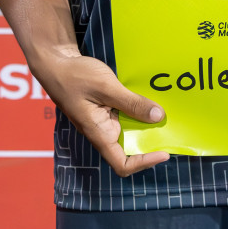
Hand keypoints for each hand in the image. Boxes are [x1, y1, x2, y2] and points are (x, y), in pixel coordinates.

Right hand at [33, 45, 168, 175]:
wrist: (56, 64)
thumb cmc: (75, 77)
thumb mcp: (107, 87)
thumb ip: (132, 103)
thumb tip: (158, 117)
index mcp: (99, 134)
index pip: (123, 164)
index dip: (145, 162)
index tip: (164, 152)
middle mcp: (103, 132)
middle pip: (130, 148)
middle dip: (151, 140)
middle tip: (171, 128)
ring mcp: (104, 121)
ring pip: (130, 130)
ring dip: (146, 123)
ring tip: (165, 111)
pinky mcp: (106, 110)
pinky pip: (126, 115)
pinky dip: (138, 109)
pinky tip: (149, 98)